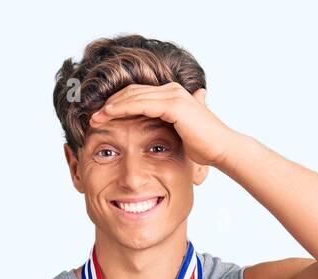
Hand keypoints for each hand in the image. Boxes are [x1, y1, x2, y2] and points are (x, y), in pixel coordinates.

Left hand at [89, 83, 240, 167]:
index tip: (103, 117)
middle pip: (132, 92)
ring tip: (96, 117)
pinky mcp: (173, 104)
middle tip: (94, 116)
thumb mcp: (182, 135)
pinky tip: (109, 115)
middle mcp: (172, 90)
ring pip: (133, 96)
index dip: (119, 104)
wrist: (223, 149)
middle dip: (111, 104)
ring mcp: (173, 95)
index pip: (138, 95)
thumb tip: (167, 135)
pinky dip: (122, 108)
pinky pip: (140, 104)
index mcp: (173, 95)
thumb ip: (170, 128)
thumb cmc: (205, 147)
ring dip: (111, 106)